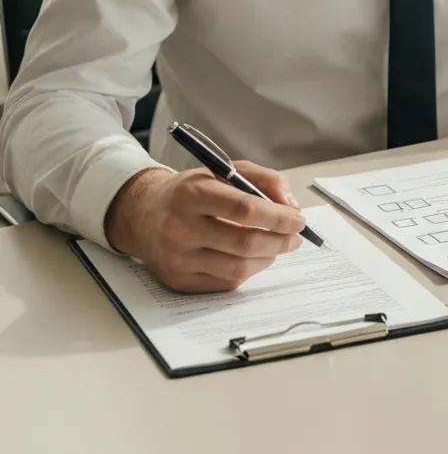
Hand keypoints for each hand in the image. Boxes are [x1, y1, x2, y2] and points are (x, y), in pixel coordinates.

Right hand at [104, 161, 307, 292]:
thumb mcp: (225, 170)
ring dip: (268, 258)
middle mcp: (180, 227)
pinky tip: (254, 257)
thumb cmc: (193, 190)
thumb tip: (291, 207)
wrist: (143, 213)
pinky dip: (248, 270)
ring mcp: (177, 258)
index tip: (299, 219)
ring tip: (277, 246)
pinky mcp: (177, 280)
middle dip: (280, 241)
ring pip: (237, 268)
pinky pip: (225, 282)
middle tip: (296, 237)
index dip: (278, 217)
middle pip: (244, 243)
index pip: (245, 209)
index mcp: (193, 194)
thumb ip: (265, 180)